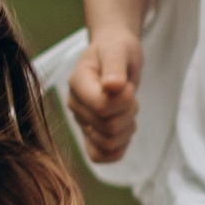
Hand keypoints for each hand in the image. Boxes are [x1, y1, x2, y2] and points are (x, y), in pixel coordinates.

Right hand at [66, 30, 141, 164]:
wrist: (115, 53)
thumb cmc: (116, 48)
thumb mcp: (119, 49)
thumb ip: (115, 66)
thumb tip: (112, 86)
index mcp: (77, 82)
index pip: (101, 107)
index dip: (123, 101)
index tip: (127, 84)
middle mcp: (75, 105)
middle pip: (108, 127)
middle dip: (129, 111)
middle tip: (129, 93)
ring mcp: (82, 122)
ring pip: (108, 144)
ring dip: (127, 128)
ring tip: (127, 108)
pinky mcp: (90, 134)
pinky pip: (100, 156)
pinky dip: (119, 147)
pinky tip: (125, 128)